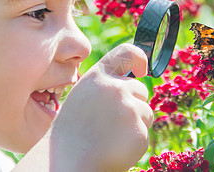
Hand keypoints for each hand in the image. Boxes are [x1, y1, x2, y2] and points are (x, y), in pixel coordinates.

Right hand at [49, 43, 152, 170]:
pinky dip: (135, 142)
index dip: (139, 58)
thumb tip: (132, 79)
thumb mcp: (82, 98)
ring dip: (135, 123)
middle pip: (140, 89)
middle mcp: (115, 88)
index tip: (142, 69)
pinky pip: (145, 132)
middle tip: (111, 122)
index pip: (126, 53)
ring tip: (109, 137)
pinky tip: (115, 148)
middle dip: (133, 103)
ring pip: (146, 111)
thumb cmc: (71, 133)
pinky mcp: (139, 130)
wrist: (67, 163)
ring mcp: (129, 108)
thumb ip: (104, 85)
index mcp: (97, 77)